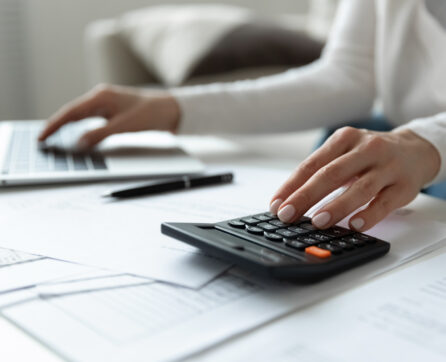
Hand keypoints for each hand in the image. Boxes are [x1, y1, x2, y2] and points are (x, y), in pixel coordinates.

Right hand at [38, 84, 180, 148]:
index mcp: (101, 97)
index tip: (42, 136)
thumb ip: (101, 134)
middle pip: (72, 113)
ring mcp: (106, 103)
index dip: (54, 125)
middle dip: (56, 126)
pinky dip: (81, 127)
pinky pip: (90, 119)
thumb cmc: (150, 113)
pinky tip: (76, 135)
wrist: (170, 110)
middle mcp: (101, 98)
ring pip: (80, 116)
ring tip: (53, 139)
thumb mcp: (125, 126)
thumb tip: (79, 143)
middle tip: (42, 140)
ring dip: (67, 126)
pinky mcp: (112, 110)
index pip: (71, 112)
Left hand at [270, 127, 440, 231]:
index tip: (276, 205)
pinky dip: (369, 215)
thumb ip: (321, 171)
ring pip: (359, 188)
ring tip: (317, 222)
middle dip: (305, 196)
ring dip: (336, 207)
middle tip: (287, 215)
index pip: (311, 164)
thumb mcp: (345, 153)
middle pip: (331, 174)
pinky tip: (355, 225)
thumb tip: (290, 199)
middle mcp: (366, 149)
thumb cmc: (370, 155)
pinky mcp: (404, 186)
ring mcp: (387, 167)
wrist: (416, 150)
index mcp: (344, 139)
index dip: (291, 186)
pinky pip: (384, 202)